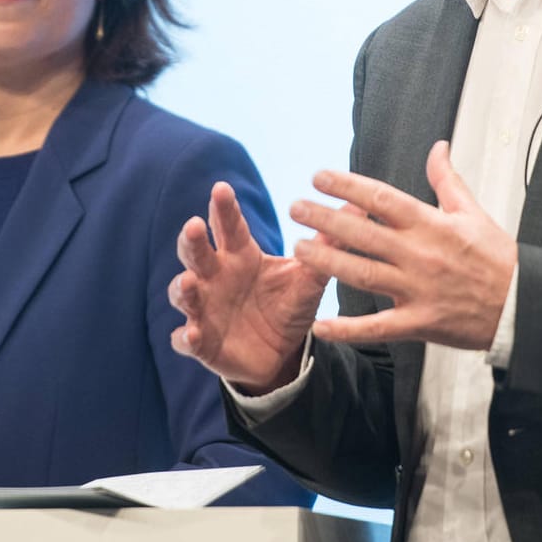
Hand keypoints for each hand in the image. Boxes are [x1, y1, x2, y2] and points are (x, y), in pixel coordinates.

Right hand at [169, 182, 329, 394]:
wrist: (283, 354)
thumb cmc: (288, 306)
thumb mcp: (309, 278)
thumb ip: (328, 245)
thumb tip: (359, 204)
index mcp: (239, 256)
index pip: (228, 227)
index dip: (223, 208)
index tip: (222, 188)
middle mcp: (215, 277)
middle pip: (196, 253)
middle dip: (192, 241)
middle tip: (193, 226)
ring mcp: (204, 308)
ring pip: (182, 293)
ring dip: (182, 287)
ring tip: (190, 282)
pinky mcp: (202, 342)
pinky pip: (186, 339)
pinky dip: (187, 336)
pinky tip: (193, 334)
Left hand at [291, 141, 514, 350]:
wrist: (523, 304)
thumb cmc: (498, 259)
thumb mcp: (473, 212)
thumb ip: (447, 180)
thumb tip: (438, 147)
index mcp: (431, 224)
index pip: (381, 197)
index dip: (346, 185)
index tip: (319, 177)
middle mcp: (419, 254)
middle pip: (363, 232)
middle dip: (325, 218)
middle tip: (295, 208)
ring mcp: (418, 289)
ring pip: (363, 274)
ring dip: (327, 261)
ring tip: (299, 248)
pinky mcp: (420, 322)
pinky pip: (378, 327)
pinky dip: (348, 329)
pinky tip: (321, 324)